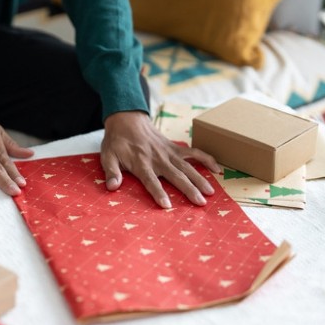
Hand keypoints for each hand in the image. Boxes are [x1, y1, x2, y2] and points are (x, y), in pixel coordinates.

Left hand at [101, 111, 220, 207]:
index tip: (167, 205)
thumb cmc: (117, 142)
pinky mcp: (176, 148)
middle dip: (188, 189)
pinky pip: (194, 153)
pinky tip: (217, 169)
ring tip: (210, 193)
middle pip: (176, 176)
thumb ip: (111, 171)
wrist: (127, 119)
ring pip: (188, 167)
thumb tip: (112, 187)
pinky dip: (206, 159)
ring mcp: (169, 152)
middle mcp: (158, 158)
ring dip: (200, 179)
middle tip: (200, 203)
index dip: (158, 193)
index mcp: (141, 163)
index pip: (151, 181)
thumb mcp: (107, 156)